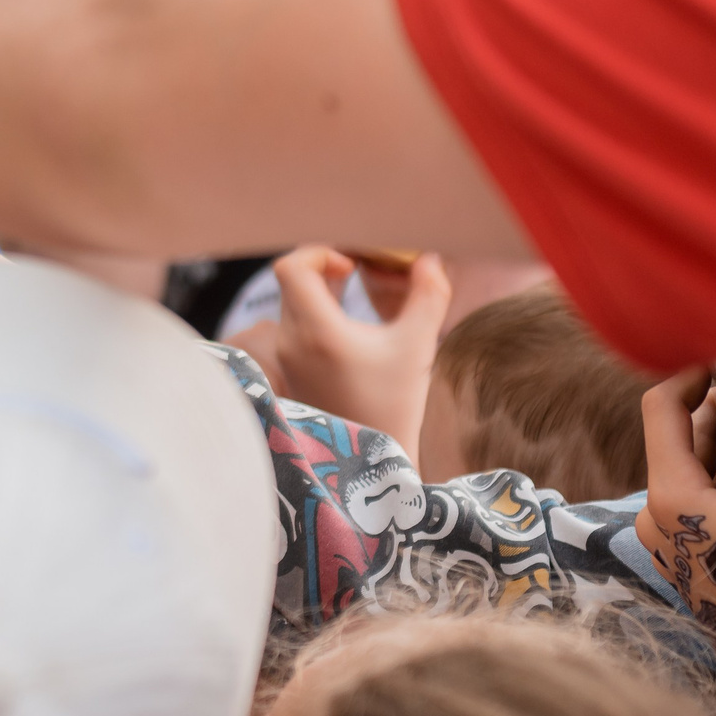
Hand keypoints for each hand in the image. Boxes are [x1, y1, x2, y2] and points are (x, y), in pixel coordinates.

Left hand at [268, 246, 449, 455]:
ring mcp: (286, 360)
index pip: (290, 268)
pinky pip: (292, 329)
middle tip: (356, 275)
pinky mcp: (289, 374)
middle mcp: (291, 342)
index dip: (317, 253)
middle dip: (322, 272)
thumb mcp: (418, 347)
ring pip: (291, 306)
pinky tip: (348, 329)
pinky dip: (314, 317)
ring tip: (354, 299)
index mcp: (316, 331)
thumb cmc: (397, 405)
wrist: (371, 461)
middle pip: (291, 284)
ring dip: (318, 295)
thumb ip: (429, 296)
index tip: (350, 268)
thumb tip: (429, 260)